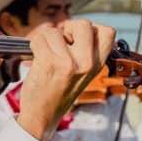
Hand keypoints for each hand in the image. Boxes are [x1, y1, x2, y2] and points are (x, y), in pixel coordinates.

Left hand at [17, 20, 115, 140]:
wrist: (42, 116)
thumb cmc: (59, 92)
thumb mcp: (83, 74)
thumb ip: (85, 52)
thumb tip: (73, 28)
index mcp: (97, 65)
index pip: (107, 32)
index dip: (91, 29)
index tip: (78, 38)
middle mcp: (86, 63)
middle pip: (83, 24)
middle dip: (68, 28)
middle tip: (60, 42)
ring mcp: (68, 63)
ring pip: (55, 31)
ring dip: (46, 39)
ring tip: (46, 55)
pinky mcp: (49, 63)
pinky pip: (39, 39)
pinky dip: (34, 45)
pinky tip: (36, 58)